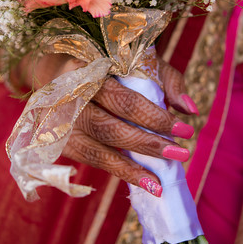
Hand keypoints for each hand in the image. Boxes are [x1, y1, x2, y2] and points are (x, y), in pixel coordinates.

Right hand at [22, 54, 197, 195]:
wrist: (53, 70)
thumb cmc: (105, 65)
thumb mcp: (135, 60)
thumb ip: (165, 79)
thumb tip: (189, 110)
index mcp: (89, 70)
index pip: (123, 99)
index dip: (154, 116)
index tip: (184, 129)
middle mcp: (68, 97)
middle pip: (110, 127)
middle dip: (148, 143)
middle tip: (182, 154)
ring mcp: (58, 121)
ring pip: (96, 150)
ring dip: (131, 168)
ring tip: (160, 183)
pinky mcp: (57, 140)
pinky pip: (90, 160)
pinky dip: (118, 172)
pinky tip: (143, 183)